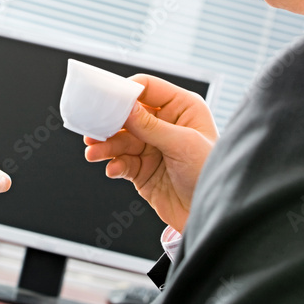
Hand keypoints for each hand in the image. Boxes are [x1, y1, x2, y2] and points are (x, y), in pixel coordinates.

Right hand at [84, 75, 216, 231]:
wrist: (211, 216)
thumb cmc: (210, 174)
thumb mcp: (182, 145)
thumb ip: (151, 126)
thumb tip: (125, 107)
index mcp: (182, 108)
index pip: (148, 88)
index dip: (126, 91)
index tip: (106, 99)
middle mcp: (165, 124)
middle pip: (128, 115)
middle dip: (109, 123)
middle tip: (92, 129)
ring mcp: (152, 147)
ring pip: (121, 140)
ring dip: (106, 146)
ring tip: (93, 153)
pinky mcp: (143, 169)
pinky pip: (122, 161)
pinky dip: (114, 164)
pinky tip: (113, 170)